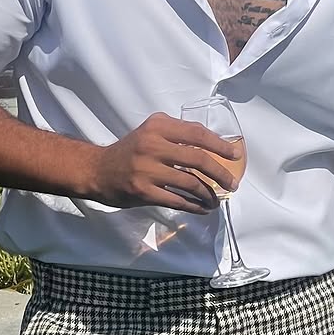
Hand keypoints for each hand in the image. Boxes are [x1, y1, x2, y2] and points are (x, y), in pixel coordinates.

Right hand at [85, 112, 239, 212]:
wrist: (98, 170)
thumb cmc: (131, 150)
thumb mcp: (151, 132)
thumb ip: (178, 133)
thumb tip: (214, 143)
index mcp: (158, 126)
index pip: (197, 134)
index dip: (220, 145)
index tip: (235, 155)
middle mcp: (152, 145)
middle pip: (198, 159)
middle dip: (221, 173)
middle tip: (232, 183)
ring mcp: (147, 170)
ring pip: (190, 183)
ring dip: (209, 194)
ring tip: (217, 200)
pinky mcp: (143, 191)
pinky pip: (177, 200)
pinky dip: (194, 206)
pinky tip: (203, 208)